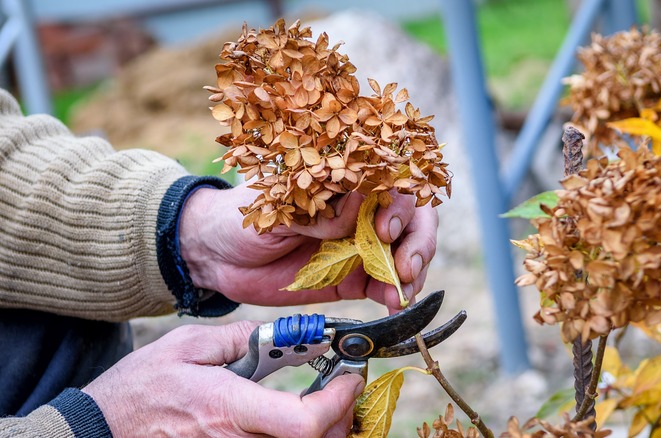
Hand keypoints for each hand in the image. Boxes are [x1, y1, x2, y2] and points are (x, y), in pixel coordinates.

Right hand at [82, 321, 364, 436]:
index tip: (350, 377)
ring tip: (327, 399)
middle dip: (341, 416)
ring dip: (325, 428)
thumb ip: (240, 338)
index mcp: (229, 407)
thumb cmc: (141, 388)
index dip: (338, 401)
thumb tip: (282, 335)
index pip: (304, 421)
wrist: (104, 428)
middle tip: (345, 386)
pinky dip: (300, 435)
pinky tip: (299, 417)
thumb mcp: (188, 345)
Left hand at [179, 183, 437, 312]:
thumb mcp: (278, 205)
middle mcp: (359, 210)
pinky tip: (394, 303)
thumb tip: (358, 207)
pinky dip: (396, 293)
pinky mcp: (352, 278)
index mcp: (344, 182)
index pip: (391, 182)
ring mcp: (359, 244)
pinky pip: (384, 284)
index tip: (385, 229)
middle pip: (411, 217)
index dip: (399, 205)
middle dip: (417, 241)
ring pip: (404, 252)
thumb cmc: (244, 216)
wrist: (216, 256)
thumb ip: (318, 210)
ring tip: (403, 291)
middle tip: (406, 267)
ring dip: (413, 270)